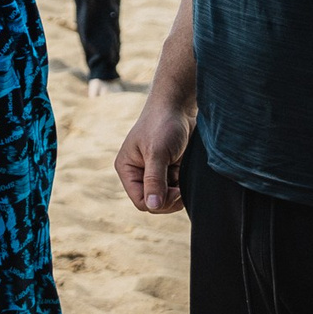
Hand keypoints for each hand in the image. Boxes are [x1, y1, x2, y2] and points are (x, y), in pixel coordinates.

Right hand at [115, 94, 194, 213]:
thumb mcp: (157, 153)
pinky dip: (184, 184)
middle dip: (170, 198)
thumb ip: (154, 180)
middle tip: (182, 186)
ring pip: (167, 198)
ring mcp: (154, 173)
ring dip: (178, 190)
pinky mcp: (169, 170)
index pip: (141, 201)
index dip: (159, 202)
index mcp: (127, 168)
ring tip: (182, 172)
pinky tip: (185, 170)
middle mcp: (138, 173)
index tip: (176, 190)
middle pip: (154, 203)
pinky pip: (176, 189)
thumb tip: (152, 206)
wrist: (179, 107)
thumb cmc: (163, 124)